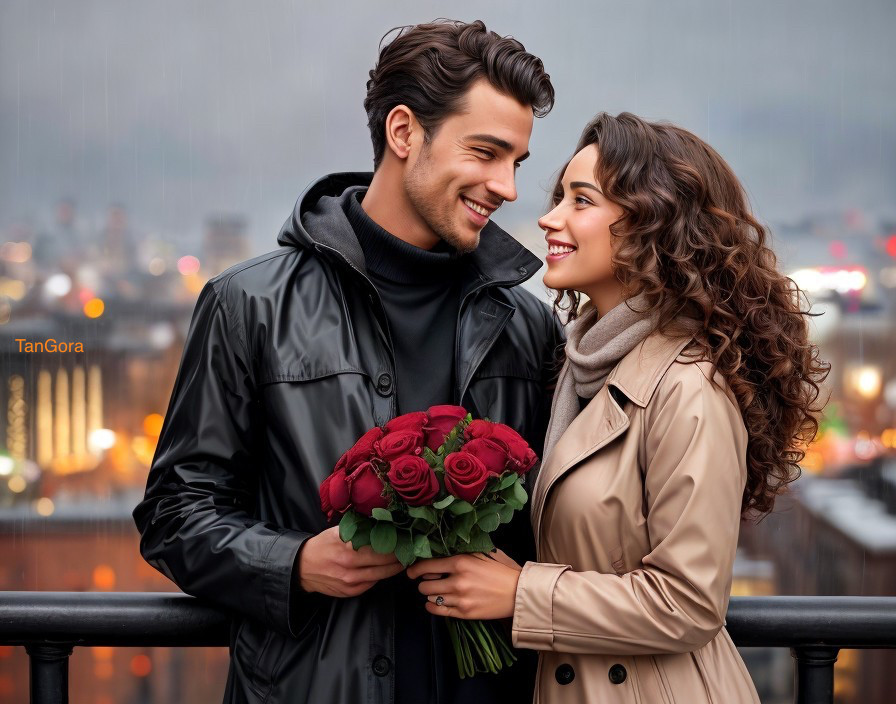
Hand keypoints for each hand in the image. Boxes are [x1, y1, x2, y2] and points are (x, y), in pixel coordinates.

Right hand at [298, 526, 403, 596]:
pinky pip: (372, 583)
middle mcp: (350, 565)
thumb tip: (383, 522)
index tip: (406, 538)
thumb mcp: (338, 531)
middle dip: (400, 556)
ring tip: (403, 560)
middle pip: (385, 561)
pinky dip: (380, 576)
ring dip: (395, 568)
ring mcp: (351, 581)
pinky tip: (386, 569)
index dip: (396, 542)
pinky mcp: (350, 591)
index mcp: (348, 546)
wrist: (303, 567)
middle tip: (409, 549)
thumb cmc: (323, 545)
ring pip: (381, 575)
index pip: (381, 545)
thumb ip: (359, 528)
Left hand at [406, 550, 521, 619]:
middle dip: (424, 582)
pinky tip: (435, 603)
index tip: (411, 571)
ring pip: (430, 597)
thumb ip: (462, 552)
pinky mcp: (464, 613)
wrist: (518, 592)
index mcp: (460, 562)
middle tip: (429, 581)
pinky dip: (432, 606)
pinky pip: (438, 611)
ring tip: (437, 590)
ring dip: (430, 594)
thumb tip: (442, 550)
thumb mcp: (482, 554)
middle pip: (424, 584)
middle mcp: (457, 581)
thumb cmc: (501, 571)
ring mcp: (460, 599)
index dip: (415, 569)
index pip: (427, 565)